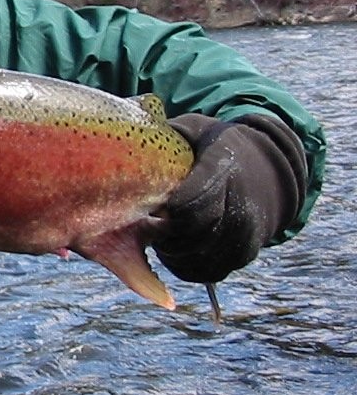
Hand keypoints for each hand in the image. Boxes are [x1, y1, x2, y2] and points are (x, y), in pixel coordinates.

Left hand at [155, 113, 306, 282]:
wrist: (266, 171)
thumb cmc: (214, 147)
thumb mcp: (194, 129)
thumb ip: (165, 131)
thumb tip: (128, 123)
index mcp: (223, 170)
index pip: (191, 199)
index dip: (166, 207)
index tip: (150, 204)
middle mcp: (241, 205)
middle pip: (192, 231)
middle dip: (163, 230)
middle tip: (146, 220)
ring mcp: (245, 235)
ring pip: (197, 256)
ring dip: (170, 249)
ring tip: (158, 231)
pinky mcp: (242, 255)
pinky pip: (205, 271)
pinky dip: (183, 264)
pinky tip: (172, 246)